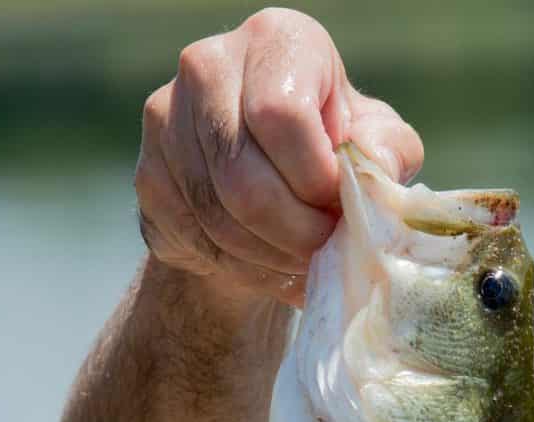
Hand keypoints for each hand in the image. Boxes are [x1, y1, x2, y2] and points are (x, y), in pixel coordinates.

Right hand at [135, 8, 422, 308]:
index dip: (315, 183)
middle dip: (295, 236)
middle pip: (245, 182)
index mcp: (276, 40)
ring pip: (219, 220)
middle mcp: (209, 65)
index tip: (338, 210)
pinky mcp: (148, 174)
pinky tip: (269, 267)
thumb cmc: (331, 148)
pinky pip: (196, 241)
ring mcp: (166, 119)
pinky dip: (241, 270)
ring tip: (302, 266)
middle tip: (323, 254)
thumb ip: (385, 152)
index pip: (282, 117)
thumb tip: (377, 172)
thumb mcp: (373, 142)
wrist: (267, 173)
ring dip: (271, 260)